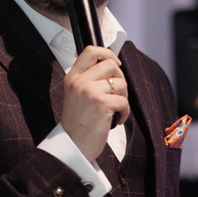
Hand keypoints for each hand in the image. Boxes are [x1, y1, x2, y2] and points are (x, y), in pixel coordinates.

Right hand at [61, 46, 128, 161]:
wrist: (73, 145)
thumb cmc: (77, 123)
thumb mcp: (75, 95)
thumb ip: (87, 79)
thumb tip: (110, 65)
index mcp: (72, 77)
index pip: (90, 51)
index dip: (107, 53)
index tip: (115, 63)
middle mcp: (79, 82)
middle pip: (110, 64)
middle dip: (120, 78)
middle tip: (116, 93)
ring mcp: (90, 92)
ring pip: (120, 83)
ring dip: (123, 97)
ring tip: (116, 108)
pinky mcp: (102, 104)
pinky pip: (124, 101)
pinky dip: (125, 112)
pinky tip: (117, 119)